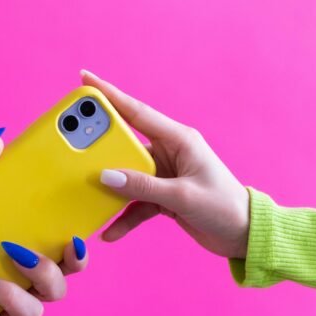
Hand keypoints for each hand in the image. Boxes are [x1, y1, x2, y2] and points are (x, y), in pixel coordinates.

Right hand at [81, 70, 249, 258]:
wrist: (244, 235)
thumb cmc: (224, 208)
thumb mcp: (182, 197)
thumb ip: (144, 187)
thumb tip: (106, 177)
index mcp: (179, 140)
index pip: (138, 112)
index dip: (110, 95)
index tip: (85, 80)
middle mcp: (170, 152)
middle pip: (126, 144)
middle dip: (100, 146)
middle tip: (71, 142)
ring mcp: (165, 174)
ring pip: (127, 175)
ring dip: (110, 188)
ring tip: (86, 194)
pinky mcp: (163, 196)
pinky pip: (135, 202)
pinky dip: (123, 216)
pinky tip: (110, 231)